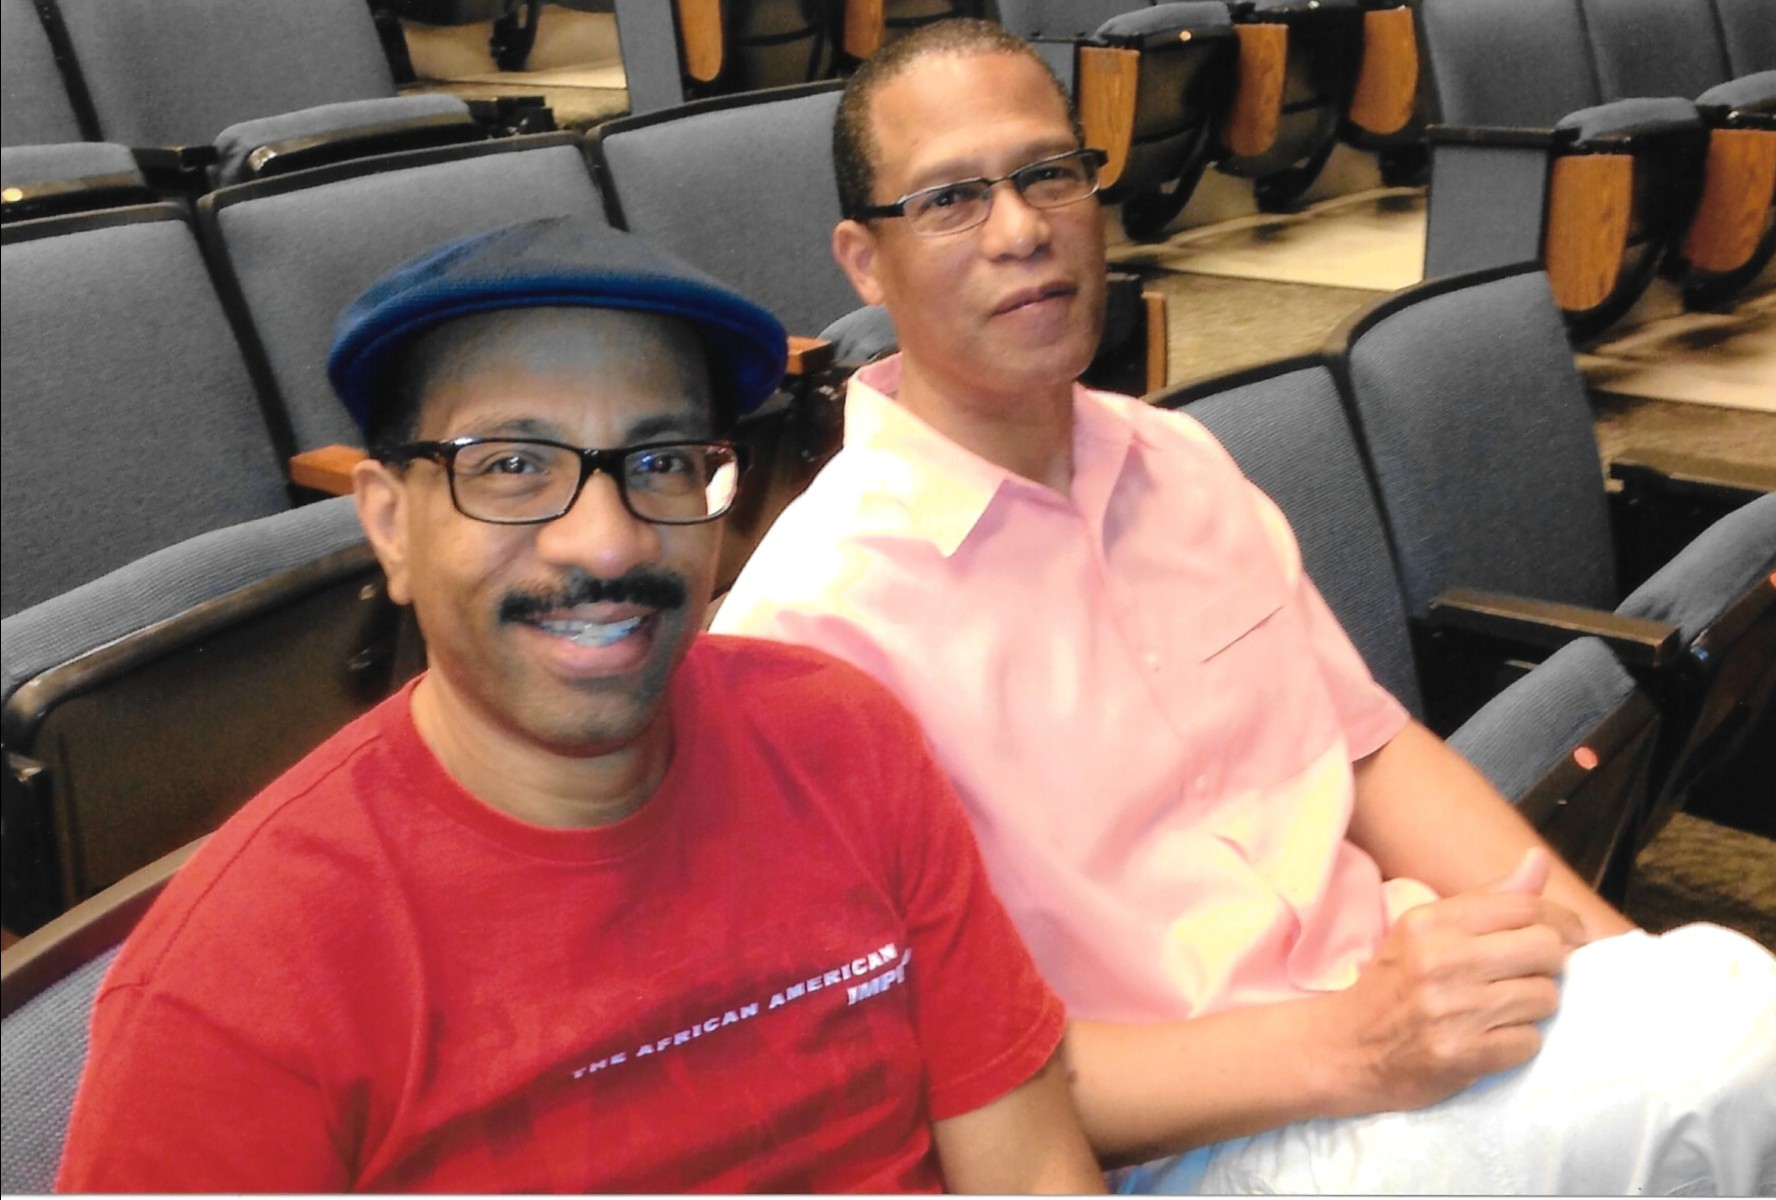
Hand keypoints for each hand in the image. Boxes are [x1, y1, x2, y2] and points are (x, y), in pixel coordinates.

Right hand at [1323, 848, 1585, 1114]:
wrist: (1346, 1048)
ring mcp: (1449, 1009)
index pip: (1523, 907)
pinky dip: (1519, 1045)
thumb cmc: (1395, 984)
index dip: (1564, 921)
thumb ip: (1489, 899)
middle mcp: (1439, 959)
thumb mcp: (1428, 930)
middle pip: (1545, 949)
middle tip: (1531, 976)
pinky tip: (1493, 1041)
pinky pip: (1528, 1043)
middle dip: (1550, 966)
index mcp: (1431, 922)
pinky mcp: (1459, 1055)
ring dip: (1535, 1009)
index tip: (1576, 937)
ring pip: (1543, 998)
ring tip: (1506, 1011)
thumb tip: (1539, 860)